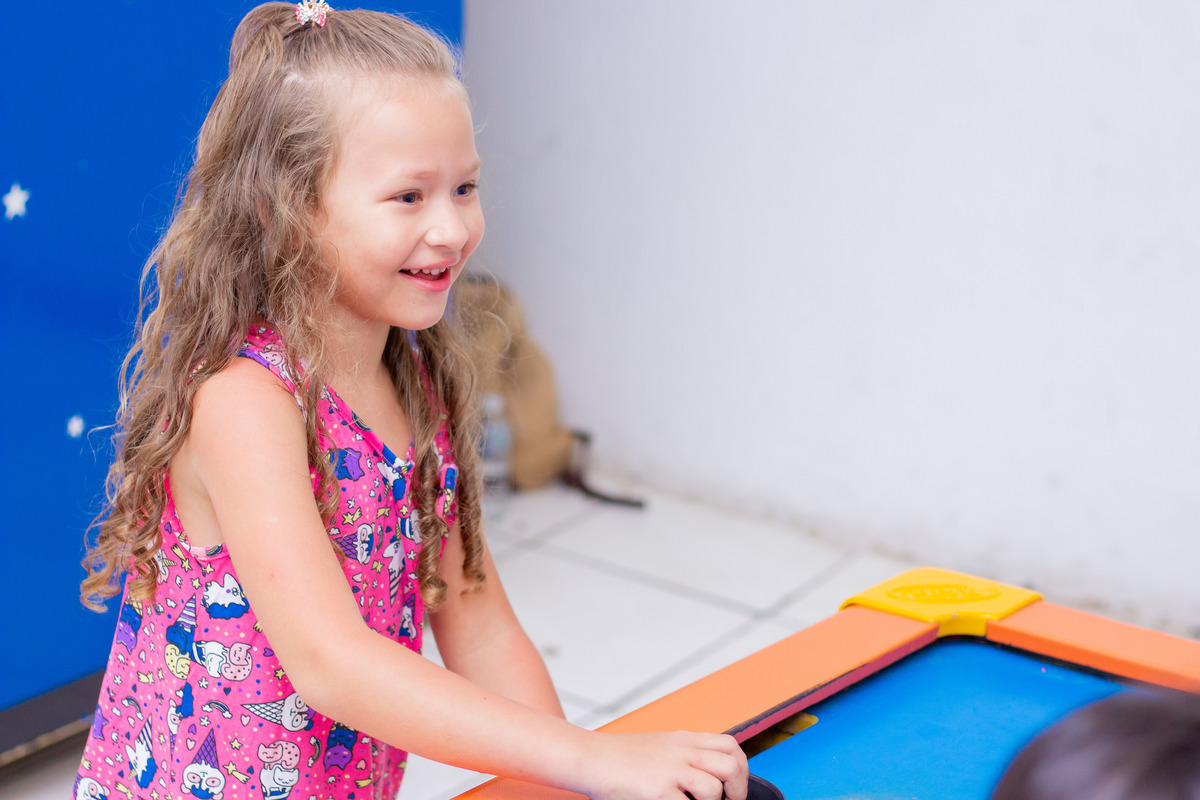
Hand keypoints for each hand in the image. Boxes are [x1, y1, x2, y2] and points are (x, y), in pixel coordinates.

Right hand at [577, 730, 747, 799]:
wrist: (590, 758)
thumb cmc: (620, 758)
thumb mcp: (661, 747)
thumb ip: (685, 756)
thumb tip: (710, 778)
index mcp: (685, 740)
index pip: (730, 746)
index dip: (740, 769)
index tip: (733, 787)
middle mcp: (682, 752)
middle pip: (732, 765)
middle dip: (737, 790)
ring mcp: (671, 772)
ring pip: (714, 788)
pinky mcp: (659, 792)